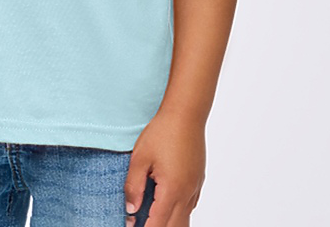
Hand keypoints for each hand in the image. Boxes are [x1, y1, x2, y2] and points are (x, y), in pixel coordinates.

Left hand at [124, 107, 205, 226]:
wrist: (186, 113)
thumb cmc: (163, 131)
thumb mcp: (140, 157)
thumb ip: (133, 186)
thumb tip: (131, 210)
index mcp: (172, 190)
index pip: (158, 225)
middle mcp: (187, 193)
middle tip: (141, 224)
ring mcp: (195, 187)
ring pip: (185, 219)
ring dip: (169, 223)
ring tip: (152, 218)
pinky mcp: (198, 180)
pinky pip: (190, 206)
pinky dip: (179, 212)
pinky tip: (166, 205)